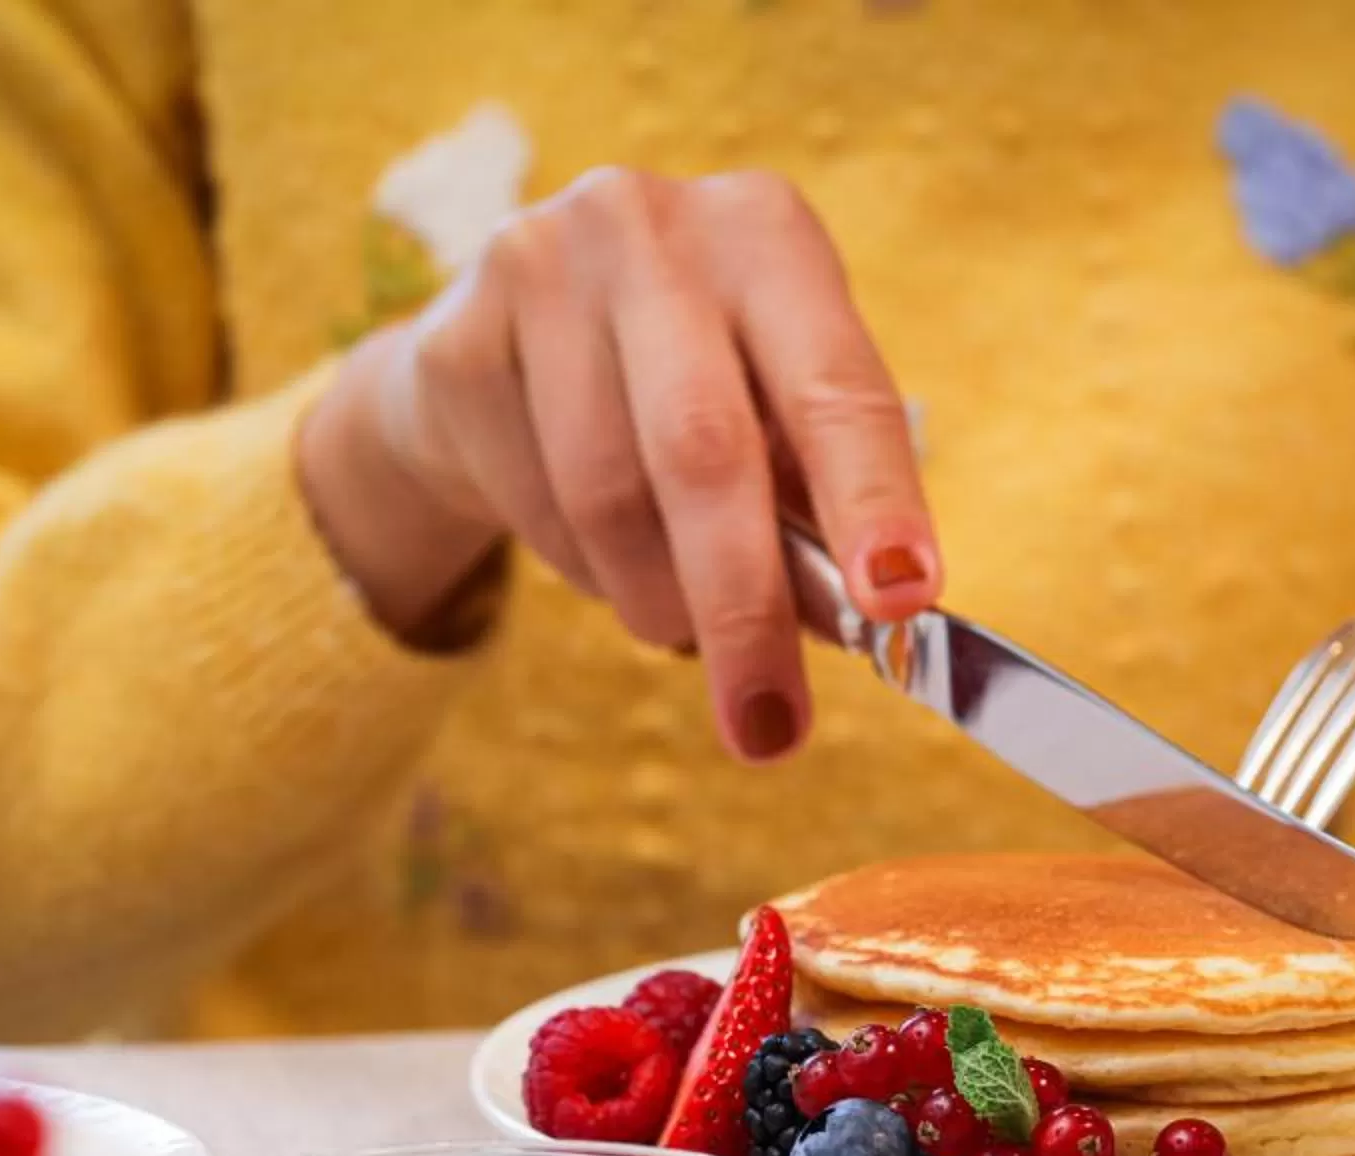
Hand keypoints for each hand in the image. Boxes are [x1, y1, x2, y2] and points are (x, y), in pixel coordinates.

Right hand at [296, 168, 936, 761]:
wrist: (498, 346)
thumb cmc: (680, 389)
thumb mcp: (770, 413)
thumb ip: (819, 500)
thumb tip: (873, 617)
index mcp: (766, 234)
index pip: (837, 387)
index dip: (872, 500)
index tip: (900, 599)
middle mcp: (651, 228)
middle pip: (705, 452)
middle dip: (745, 609)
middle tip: (770, 728)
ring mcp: (538, 270)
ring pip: (608, 501)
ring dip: (658, 601)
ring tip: (680, 622)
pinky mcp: (454, 342)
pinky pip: (533, 511)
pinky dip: (586, 572)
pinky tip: (600, 551)